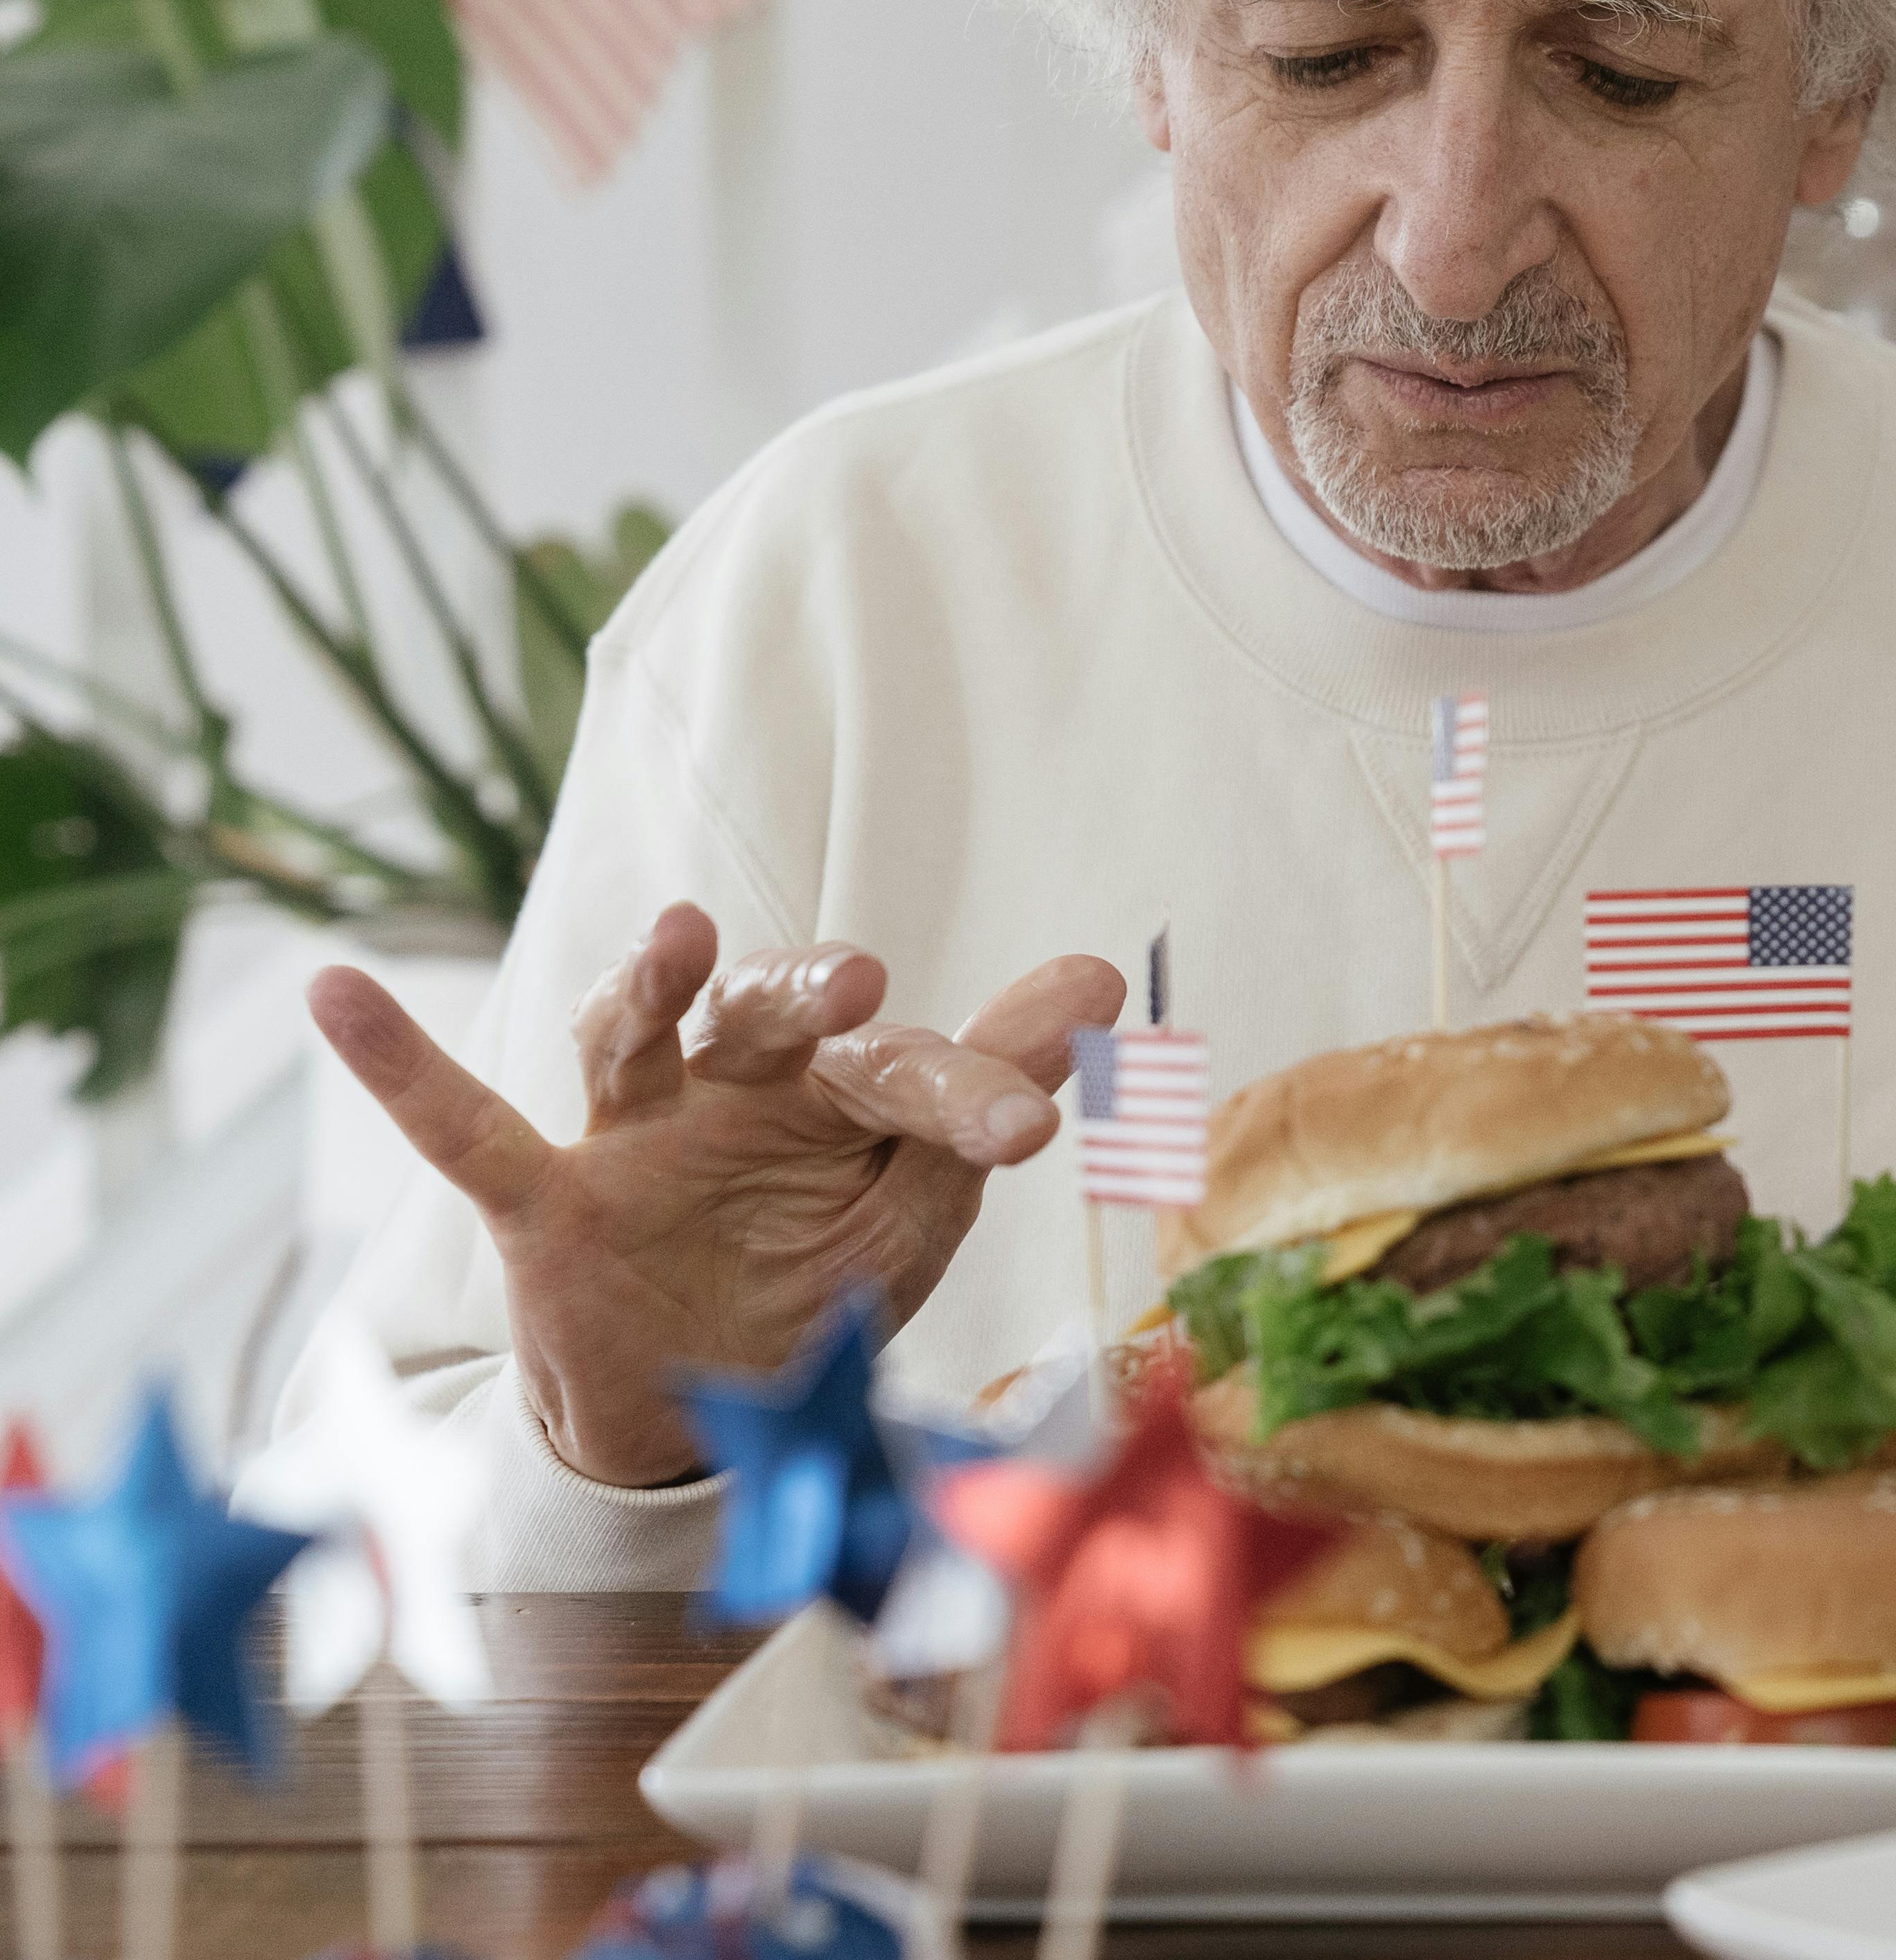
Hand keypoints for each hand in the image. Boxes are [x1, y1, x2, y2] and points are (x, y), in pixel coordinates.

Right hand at [310, 903, 1122, 1488]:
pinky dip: (396, 1062)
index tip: (1040, 1122)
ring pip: (637, 1038)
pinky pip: (460, 1128)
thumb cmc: (816, 1285)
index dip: (971, 1095)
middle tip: (862, 987)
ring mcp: (632, 1139)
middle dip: (810, 1008)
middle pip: (771, 1025)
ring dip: (658, 988)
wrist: (706, 1422)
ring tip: (685, 937)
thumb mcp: (916, 1208)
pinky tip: (335, 990)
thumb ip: (986, 1101)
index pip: (904, 1075)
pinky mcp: (547, 1205)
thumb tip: (1097, 979)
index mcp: (832, 1099)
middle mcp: (731, 1093)